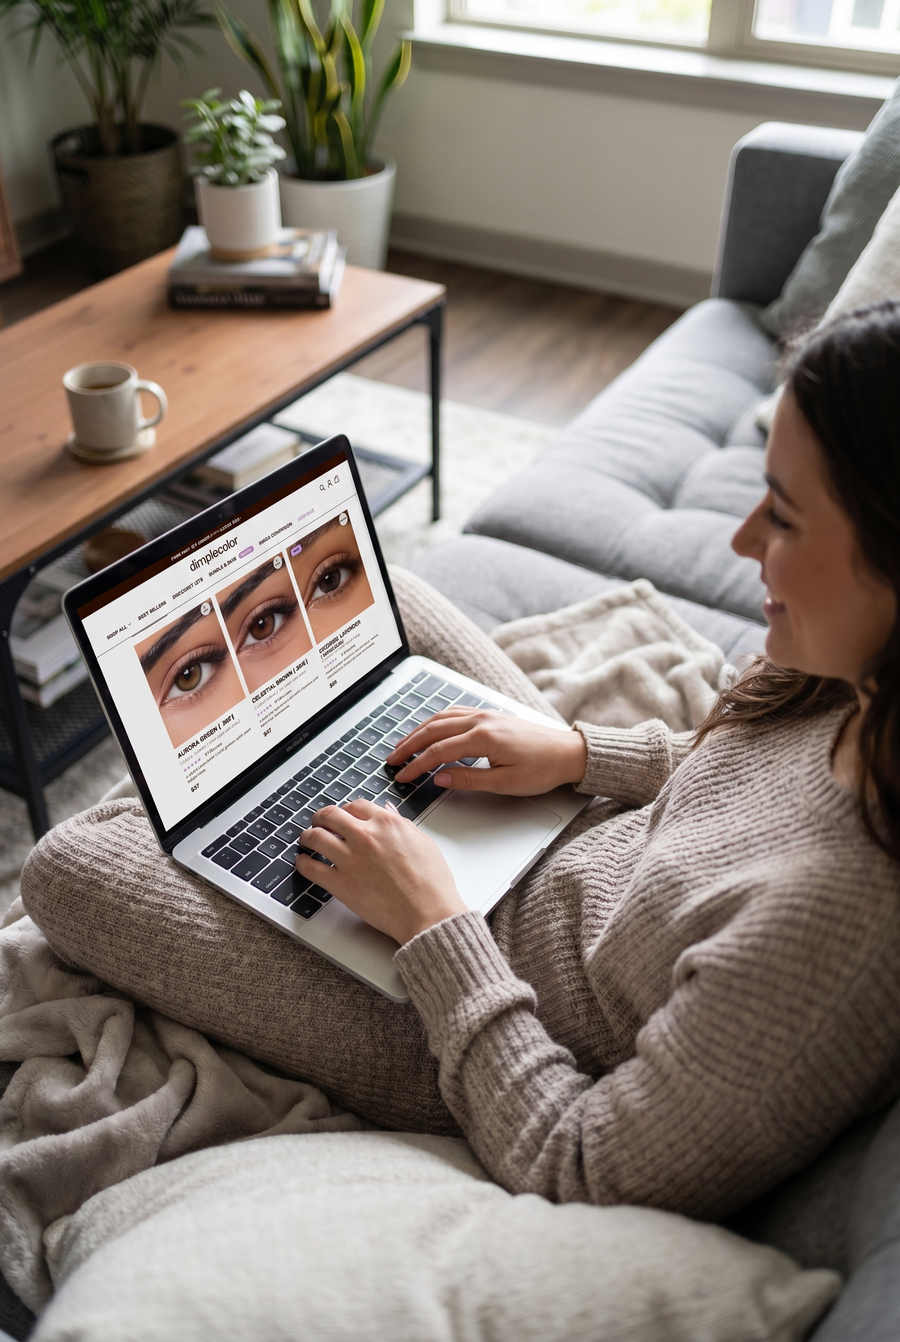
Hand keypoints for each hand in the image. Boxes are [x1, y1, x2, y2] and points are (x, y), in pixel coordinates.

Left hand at [295, 799, 466, 944]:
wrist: (428, 913)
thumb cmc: (431, 883)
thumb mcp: (423, 842)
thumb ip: (401, 824)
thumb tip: (388, 811)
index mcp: (387, 824)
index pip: (356, 805)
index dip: (346, 810)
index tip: (343, 816)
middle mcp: (365, 836)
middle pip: (330, 815)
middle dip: (321, 818)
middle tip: (319, 823)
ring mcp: (350, 859)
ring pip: (315, 837)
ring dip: (308, 836)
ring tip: (306, 840)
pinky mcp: (341, 883)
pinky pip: (311, 868)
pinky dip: (302, 863)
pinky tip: (302, 863)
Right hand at [388, 708, 586, 795]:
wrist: (568, 752)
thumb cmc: (543, 769)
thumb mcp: (506, 783)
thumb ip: (469, 780)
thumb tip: (440, 778)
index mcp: (484, 738)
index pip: (438, 752)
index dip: (416, 765)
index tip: (402, 776)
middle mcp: (481, 720)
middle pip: (433, 730)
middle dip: (409, 745)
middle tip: (392, 760)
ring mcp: (485, 714)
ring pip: (441, 717)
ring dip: (419, 731)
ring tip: (403, 745)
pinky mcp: (490, 714)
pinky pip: (455, 712)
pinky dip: (435, 720)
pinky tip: (429, 728)